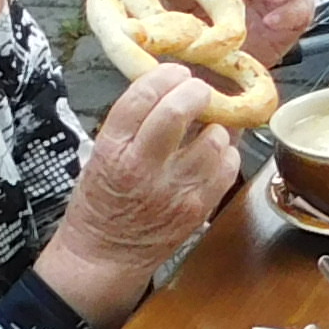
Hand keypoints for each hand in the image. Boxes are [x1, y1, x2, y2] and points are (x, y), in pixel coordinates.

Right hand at [40, 65, 237, 322]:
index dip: (164, 76)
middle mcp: (143, 168)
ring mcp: (174, 190)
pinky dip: (226, 153)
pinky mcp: (199, 208)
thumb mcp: (100, 155)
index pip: (140, 98)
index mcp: (112, 151)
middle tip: (198, 90)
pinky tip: (213, 153)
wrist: (105, 256)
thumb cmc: (100, 203)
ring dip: (216, 125)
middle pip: (178, 112)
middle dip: (194, 91)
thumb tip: (170, 88)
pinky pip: (228, 167)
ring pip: (213, 139)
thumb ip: (133, 124)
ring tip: (207, 126)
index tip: (176, 72)